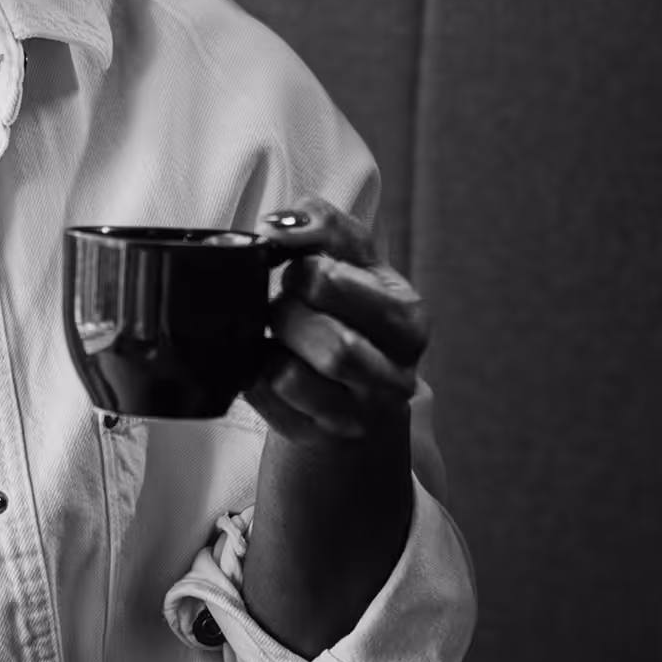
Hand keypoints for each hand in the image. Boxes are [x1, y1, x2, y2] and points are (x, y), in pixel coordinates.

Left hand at [246, 200, 427, 451]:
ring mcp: (358, 414)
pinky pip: (265, 401)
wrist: (354, 382)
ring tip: (276, 334)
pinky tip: (267, 363)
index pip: (333, 281)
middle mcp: (394, 374)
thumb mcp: (352, 259)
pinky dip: (253, 376)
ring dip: (270, 347)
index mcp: (408, 318)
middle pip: (325, 340)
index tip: (286, 257)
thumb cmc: (349, 309)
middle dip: (286, 313)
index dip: (298, 264)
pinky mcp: (318, 436)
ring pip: (290, 376)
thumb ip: (323, 225)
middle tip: (281, 302)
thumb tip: (278, 225)